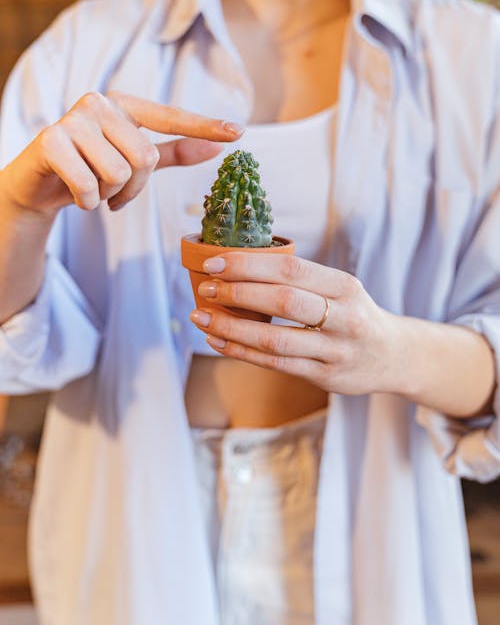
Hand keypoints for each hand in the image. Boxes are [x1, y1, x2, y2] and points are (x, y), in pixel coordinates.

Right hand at [0, 91, 243, 216]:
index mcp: (124, 105)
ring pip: (118, 174)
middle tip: (114, 192)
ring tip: (93, 190)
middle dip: (132, 188)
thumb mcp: (134, 160)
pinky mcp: (51, 140)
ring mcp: (73, 119)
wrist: (37, 183)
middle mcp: (99, 103)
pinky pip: (90, 185)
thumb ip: (174, 151)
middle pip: (145, 158)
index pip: (170, 117)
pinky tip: (75, 193)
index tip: (238, 133)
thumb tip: (218, 146)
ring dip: (109, 196)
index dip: (204, 126)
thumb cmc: (90, 168)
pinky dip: (88, 201)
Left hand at [190, 252, 400, 395]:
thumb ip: (300, 280)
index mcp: (344, 286)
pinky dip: (242, 352)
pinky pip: (276, 364)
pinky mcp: (325, 377)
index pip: (291, 270)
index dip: (249, 265)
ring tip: (201, 318)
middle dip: (238, 293)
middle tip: (205, 289)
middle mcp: (343, 317)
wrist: (393, 356)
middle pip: (283, 301)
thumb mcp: (340, 288)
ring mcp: (335, 350)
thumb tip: (238, 265)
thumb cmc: (353, 314)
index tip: (215, 263)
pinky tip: (218, 341)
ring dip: (232, 327)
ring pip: (275, 339)